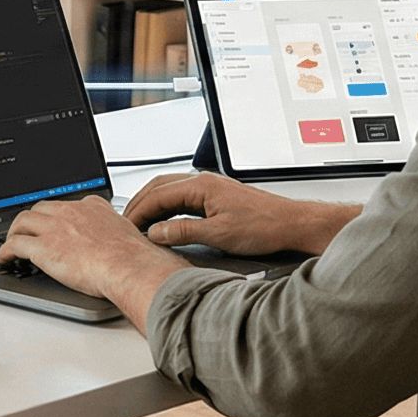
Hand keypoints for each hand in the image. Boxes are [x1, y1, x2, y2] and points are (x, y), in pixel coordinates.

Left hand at [0, 195, 189, 329]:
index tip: (55, 222)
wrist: (130, 268)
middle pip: (41, 208)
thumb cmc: (135, 259)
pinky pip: (14, 244)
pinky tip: (5, 260)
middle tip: (29, 232)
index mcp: (92, 207)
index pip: (68, 205)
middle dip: (32, 220)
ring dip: (15, 232)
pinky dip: (6, 251)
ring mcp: (54, 228)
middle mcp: (71, 212)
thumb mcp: (129, 236)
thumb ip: (118, 236)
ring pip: (22, 221)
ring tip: (13, 244)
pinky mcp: (43, 247)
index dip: (57, 215)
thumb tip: (123, 247)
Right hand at [125, 173, 357, 258]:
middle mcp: (203, 182)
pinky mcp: (216, 197)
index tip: (126, 226)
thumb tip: (156, 232)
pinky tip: (165, 222)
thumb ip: (184, 232)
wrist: (291, 224)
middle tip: (126, 223)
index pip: (157, 195)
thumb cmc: (264, 226)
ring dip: (153, 205)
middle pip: (159, 187)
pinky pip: (182, 198)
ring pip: (170, 191)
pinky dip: (167, 208)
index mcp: (201, 186)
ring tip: (141, 223)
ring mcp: (210, 188)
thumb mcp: (219, 235)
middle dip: (140, 204)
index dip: (138, 211)